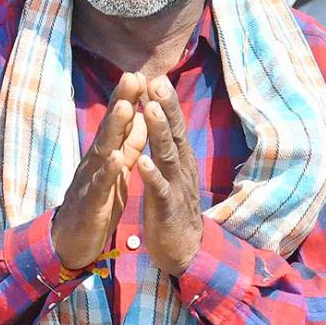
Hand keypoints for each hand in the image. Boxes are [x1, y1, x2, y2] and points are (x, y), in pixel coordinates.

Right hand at [52, 72, 147, 270]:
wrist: (72, 241)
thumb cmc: (97, 203)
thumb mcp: (117, 170)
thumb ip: (128, 146)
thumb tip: (141, 117)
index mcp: (106, 154)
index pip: (118, 122)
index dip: (128, 98)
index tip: (141, 74)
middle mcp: (95, 161)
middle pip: (109, 128)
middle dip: (121, 102)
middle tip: (132, 77)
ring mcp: (90, 180)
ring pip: (103, 150)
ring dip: (114, 129)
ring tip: (126, 107)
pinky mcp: (91, 202)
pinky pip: (100, 184)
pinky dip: (108, 171)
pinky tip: (116, 159)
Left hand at [137, 76, 203, 275]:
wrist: (182, 249)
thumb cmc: (171, 204)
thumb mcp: (170, 171)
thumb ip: (166, 145)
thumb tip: (162, 115)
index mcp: (177, 158)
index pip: (171, 124)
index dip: (164, 100)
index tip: (154, 74)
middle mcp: (180, 167)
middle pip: (173, 132)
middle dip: (165, 106)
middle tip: (158, 81)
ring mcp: (176, 186)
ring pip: (167, 155)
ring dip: (158, 132)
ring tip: (150, 110)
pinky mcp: (167, 208)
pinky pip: (159, 188)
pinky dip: (152, 174)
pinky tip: (143, 161)